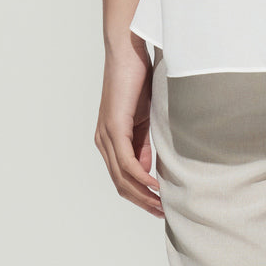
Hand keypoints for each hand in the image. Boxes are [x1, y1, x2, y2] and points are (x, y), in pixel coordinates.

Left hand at [94, 35, 164, 218]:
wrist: (127, 50)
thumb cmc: (137, 78)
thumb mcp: (144, 117)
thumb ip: (144, 142)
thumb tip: (149, 169)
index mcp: (110, 140)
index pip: (122, 178)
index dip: (140, 195)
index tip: (160, 206)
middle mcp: (103, 141)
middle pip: (120, 184)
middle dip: (142, 202)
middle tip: (162, 214)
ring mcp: (107, 136)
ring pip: (122, 178)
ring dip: (143, 195)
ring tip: (162, 206)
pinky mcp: (114, 127)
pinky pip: (126, 162)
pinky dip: (141, 177)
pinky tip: (155, 186)